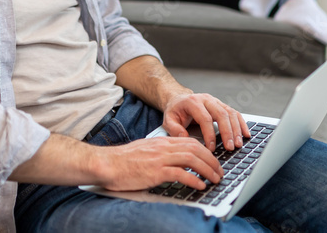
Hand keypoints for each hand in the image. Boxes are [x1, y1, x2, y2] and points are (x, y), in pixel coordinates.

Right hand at [95, 136, 222, 190]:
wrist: (107, 163)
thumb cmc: (123, 161)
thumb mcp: (146, 152)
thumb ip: (161, 154)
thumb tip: (175, 163)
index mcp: (162, 142)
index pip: (191, 142)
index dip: (206, 152)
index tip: (213, 161)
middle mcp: (164, 148)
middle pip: (196, 149)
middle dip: (212, 160)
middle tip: (220, 172)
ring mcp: (160, 159)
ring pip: (192, 159)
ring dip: (207, 169)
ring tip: (215, 179)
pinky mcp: (155, 171)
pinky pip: (180, 174)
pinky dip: (193, 179)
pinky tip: (200, 185)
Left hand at [161, 91, 250, 152]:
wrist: (179, 99)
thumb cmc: (175, 111)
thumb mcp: (168, 120)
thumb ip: (174, 129)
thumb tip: (185, 139)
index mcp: (193, 102)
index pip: (205, 118)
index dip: (209, 134)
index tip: (211, 148)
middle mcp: (206, 99)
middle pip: (221, 114)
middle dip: (227, 132)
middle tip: (230, 147)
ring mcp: (216, 101)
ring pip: (230, 113)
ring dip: (236, 129)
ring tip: (238, 144)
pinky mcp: (222, 105)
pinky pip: (235, 113)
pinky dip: (241, 124)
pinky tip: (246, 134)